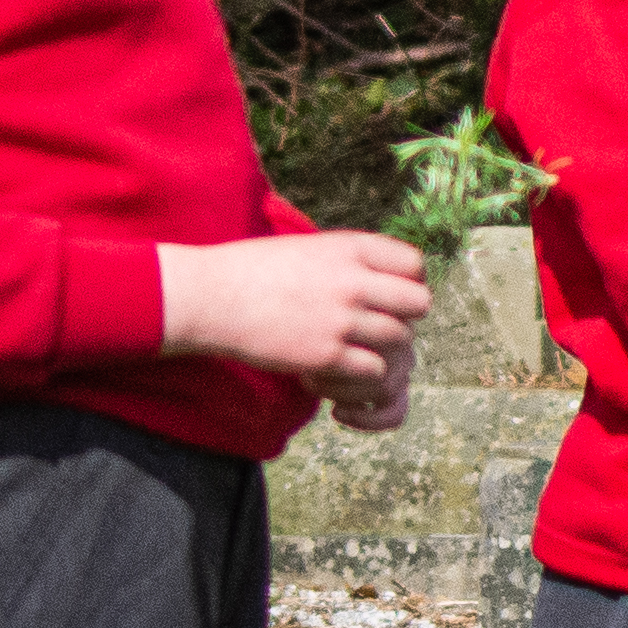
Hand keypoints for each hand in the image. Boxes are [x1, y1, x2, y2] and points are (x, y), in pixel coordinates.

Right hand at [161, 231, 426, 412]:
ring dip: (381, 353)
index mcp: (352, 248)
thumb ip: (350, 260)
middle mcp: (355, 280)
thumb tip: (383, 278)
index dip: (406, 283)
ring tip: (349, 356)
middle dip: (403, 319)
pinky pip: (373, 373)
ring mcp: (342, 319)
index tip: (384, 296)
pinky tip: (328, 375)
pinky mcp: (325, 356)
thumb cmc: (252, 270)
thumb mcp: (310, 248)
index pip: (415, 264)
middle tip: (373, 329)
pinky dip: (359, 380)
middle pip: (419, 304)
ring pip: (401, 341)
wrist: (208, 296)